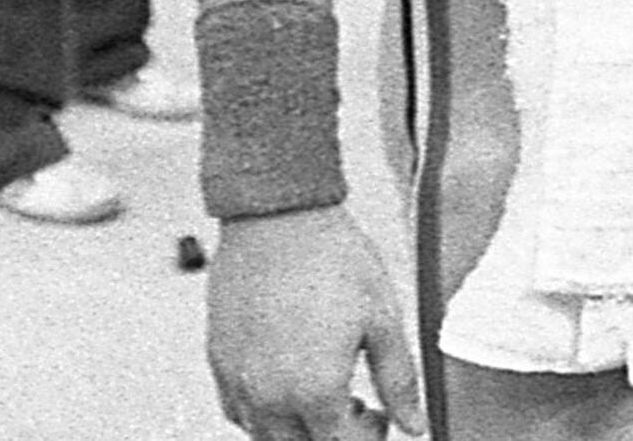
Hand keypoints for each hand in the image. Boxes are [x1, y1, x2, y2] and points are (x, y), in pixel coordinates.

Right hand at [206, 206, 426, 438]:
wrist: (278, 214)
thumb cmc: (328, 255)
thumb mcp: (383, 319)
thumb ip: (399, 381)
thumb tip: (413, 421)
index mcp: (315, 391)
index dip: (367, 437)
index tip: (378, 416)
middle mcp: (269, 395)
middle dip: (333, 436)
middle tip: (353, 406)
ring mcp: (238, 379)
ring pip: (266, 435)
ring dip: (296, 428)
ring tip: (319, 391)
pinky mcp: (218, 359)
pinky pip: (236, 410)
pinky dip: (262, 412)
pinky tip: (283, 383)